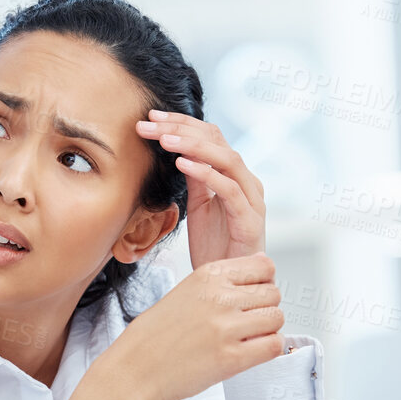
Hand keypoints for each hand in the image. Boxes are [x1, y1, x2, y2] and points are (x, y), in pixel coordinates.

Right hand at [64, 253, 284, 399]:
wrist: (134, 371)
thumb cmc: (154, 336)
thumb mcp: (184, 293)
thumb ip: (221, 283)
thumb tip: (264, 270)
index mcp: (206, 276)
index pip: (263, 266)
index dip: (263, 282)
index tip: (252, 295)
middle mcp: (219, 297)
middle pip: (273, 293)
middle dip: (264, 307)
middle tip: (246, 322)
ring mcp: (227, 327)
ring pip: (277, 318)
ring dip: (267, 329)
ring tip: (246, 338)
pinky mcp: (232, 358)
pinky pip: (274, 346)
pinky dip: (268, 349)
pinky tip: (249, 353)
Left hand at [135, 110, 265, 269]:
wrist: (232, 282)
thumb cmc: (216, 246)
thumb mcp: (200, 206)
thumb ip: (196, 179)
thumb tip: (178, 150)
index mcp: (234, 175)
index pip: (210, 136)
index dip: (181, 123)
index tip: (150, 117)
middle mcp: (246, 182)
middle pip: (217, 141)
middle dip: (180, 128)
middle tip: (148, 123)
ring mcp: (252, 199)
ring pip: (227, 159)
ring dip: (193, 145)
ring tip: (163, 139)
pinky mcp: (250, 220)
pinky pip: (229, 190)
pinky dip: (206, 173)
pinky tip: (182, 164)